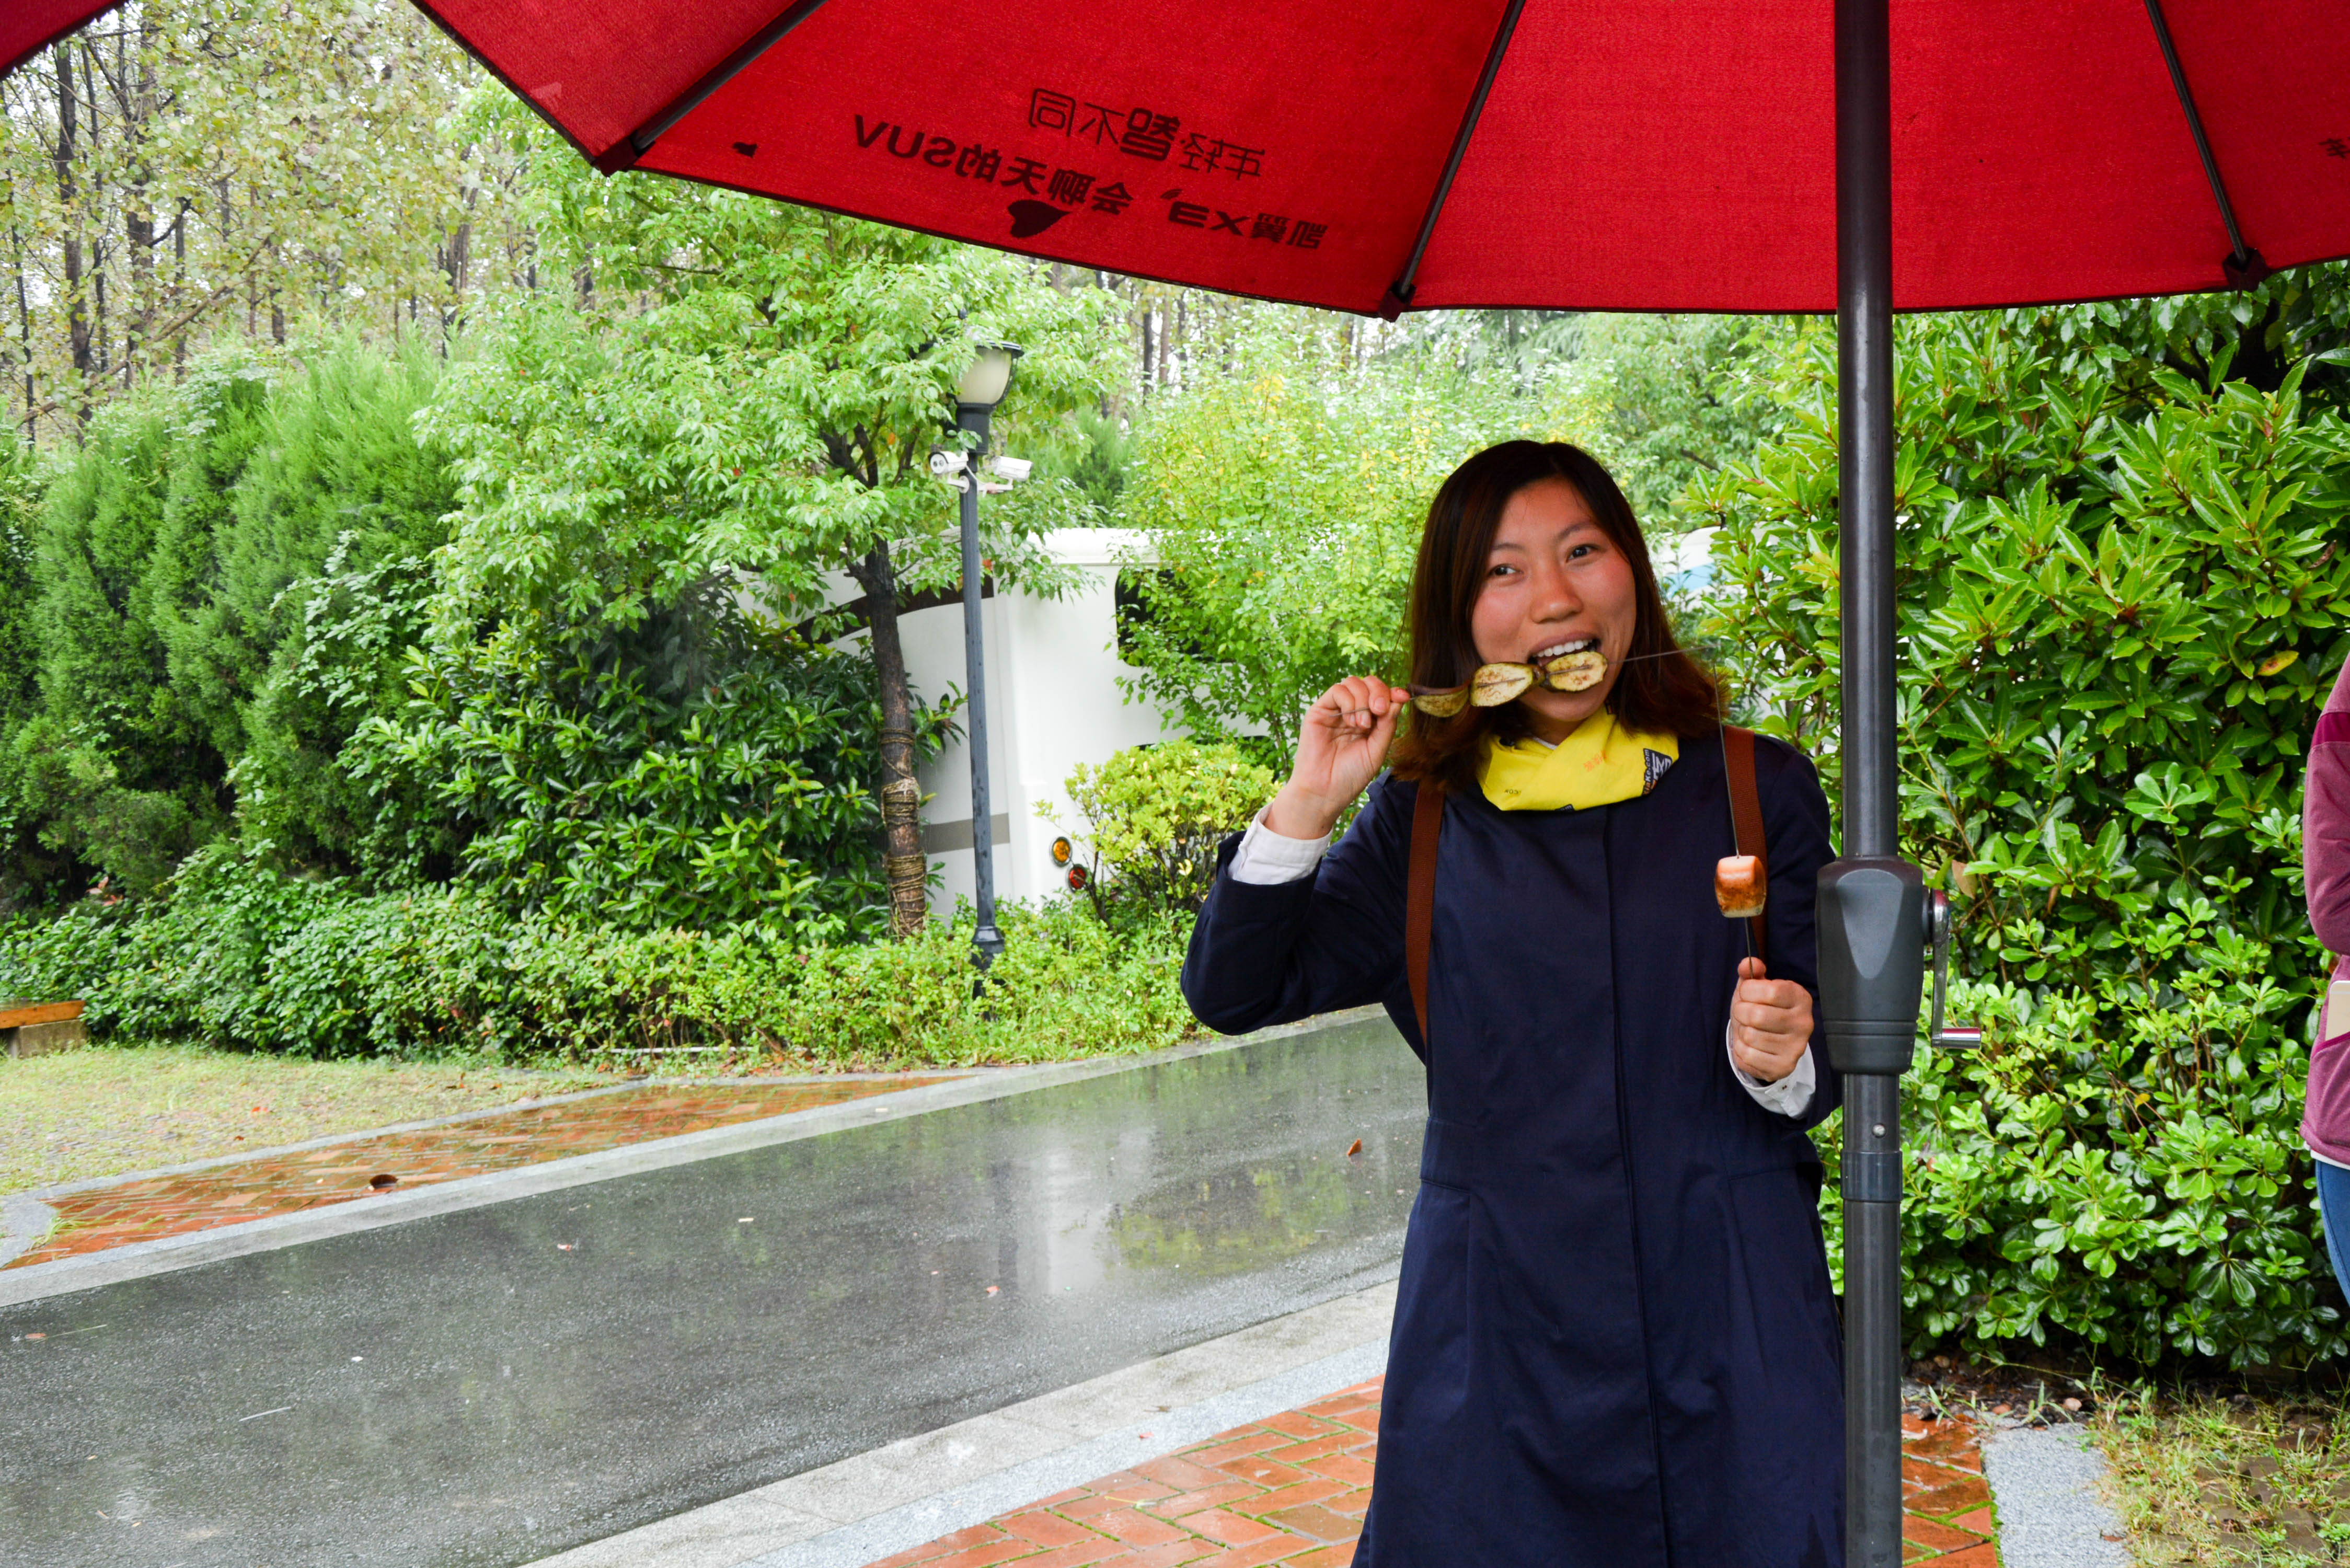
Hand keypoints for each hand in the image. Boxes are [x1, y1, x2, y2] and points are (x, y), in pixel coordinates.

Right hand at [1264, 676, 1411, 838]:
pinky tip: (1351, 723)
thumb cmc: (1350, 776)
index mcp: (1368, 721)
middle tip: (1380, 711)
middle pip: (1368, 683)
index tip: (1402, 697)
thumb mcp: (1377, 750)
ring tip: (1362, 725)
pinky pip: (1337, 690)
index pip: (1382, 695)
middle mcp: (1352, 712)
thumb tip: (1399, 699)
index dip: (1393, 691)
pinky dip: (1349, 701)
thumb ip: (1387, 725)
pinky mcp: (1319, 711)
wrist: (1325, 791)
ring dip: (1363, 700)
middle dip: (1379, 692)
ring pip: (1353, 682)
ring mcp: (1335, 710)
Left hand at [1730, 957, 1812, 1083]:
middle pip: (1756, 1015)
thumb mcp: (1757, 987)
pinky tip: (1751, 1046)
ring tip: (1750, 1030)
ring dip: (1741, 1032)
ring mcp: (1796, 1047)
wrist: (1771, 1043)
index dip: (1748, 991)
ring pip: (1750, 1036)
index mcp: (1800, 998)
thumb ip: (1751, 973)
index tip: (1747, 994)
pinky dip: (1741, 1050)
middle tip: (1745, 1014)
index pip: (1769, 990)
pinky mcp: (1784, 1066)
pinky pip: (1747, 1056)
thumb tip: (1748, 965)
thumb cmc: (1762, 1008)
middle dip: (1740, 1012)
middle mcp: (1804, 1023)